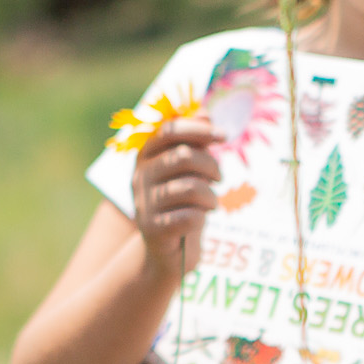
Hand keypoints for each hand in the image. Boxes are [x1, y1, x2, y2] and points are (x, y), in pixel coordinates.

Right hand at [132, 117, 221, 276]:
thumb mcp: (189, 171)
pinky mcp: (152, 229)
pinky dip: (202, 218)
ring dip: (211, 196)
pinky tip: (199, 221)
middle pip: (184, 156)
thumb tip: (204, 112)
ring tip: (211, 203)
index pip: (170, 130)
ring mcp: (144, 203)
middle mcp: (140, 177)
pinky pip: (189, 217)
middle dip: (211, 165)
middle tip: (219, 177)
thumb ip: (195, 142)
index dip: (199, 129)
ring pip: (190, 188)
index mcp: (145, 156)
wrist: (167, 251)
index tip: (224, 136)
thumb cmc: (182, 204)